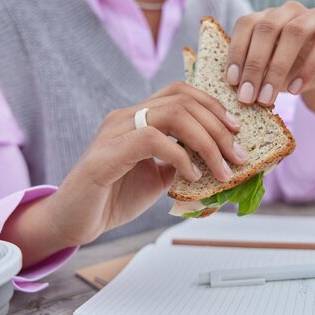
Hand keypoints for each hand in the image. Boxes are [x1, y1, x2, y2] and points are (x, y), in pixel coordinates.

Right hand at [3, 82, 248, 263]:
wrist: (75, 222)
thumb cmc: (113, 198)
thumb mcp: (157, 178)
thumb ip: (180, 162)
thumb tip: (216, 159)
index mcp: (137, 118)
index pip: (179, 92)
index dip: (212, 105)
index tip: (236, 130)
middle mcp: (125, 117)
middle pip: (182, 100)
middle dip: (219, 127)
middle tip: (239, 155)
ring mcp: (114, 131)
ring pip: (172, 115)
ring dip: (207, 142)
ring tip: (224, 168)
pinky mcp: (106, 154)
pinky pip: (152, 140)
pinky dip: (180, 157)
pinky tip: (191, 177)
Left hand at [226, 1, 314, 107]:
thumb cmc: (294, 70)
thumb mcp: (271, 73)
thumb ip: (256, 76)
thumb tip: (238, 93)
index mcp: (268, 16)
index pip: (247, 24)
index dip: (237, 51)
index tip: (232, 81)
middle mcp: (289, 11)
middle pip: (267, 28)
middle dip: (254, 65)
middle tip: (247, 96)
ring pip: (294, 33)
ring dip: (278, 68)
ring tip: (268, 97)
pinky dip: (309, 67)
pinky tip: (295, 89)